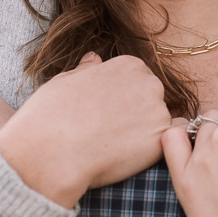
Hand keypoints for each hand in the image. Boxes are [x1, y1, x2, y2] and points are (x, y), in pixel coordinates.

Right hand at [0, 53, 172, 207]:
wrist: (52, 150)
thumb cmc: (52, 114)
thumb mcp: (66, 81)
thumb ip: (88, 70)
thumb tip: (94, 59)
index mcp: (129, 65)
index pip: (138, 80)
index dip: (121, 99)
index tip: (105, 113)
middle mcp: (150, 84)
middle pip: (152, 100)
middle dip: (137, 114)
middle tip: (109, 131)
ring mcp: (159, 113)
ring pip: (158, 125)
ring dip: (143, 134)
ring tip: (113, 146)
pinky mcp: (161, 142)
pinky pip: (165, 147)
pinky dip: (151, 152)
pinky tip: (126, 157)